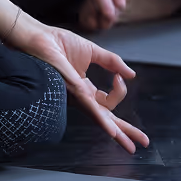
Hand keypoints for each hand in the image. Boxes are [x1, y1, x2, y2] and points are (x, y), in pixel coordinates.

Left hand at [12, 20, 148, 153]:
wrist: (39, 36)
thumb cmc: (58, 42)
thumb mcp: (92, 51)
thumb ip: (112, 62)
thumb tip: (131, 74)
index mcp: (84, 89)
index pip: (108, 103)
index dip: (119, 92)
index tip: (120, 77)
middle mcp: (79, 97)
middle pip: (106, 118)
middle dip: (125, 131)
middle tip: (142, 142)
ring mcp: (75, 95)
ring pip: (100, 118)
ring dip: (118, 132)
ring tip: (131, 145)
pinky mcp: (71, 89)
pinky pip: (89, 107)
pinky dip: (103, 120)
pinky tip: (113, 131)